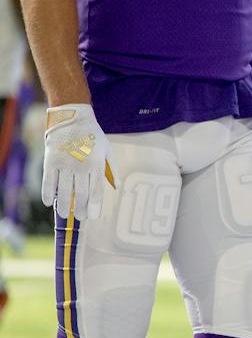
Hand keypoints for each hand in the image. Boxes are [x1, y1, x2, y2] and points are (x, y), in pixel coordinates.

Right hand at [42, 103, 115, 220]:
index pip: (97, 192)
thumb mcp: (107, 150)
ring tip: (65, 214)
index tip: (93, 217)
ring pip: (64, 191)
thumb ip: (111, 170)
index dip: (95, 207)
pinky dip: (48, 193)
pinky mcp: (51, 161)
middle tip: (80, 218)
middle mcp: (81, 167)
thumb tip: (117, 187)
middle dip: (81, 209)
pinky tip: (48, 202)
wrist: (72, 119)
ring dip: (64, 205)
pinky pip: (49, 182)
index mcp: (96, 165)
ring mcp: (65, 165)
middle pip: (81, 195)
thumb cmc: (92, 136)